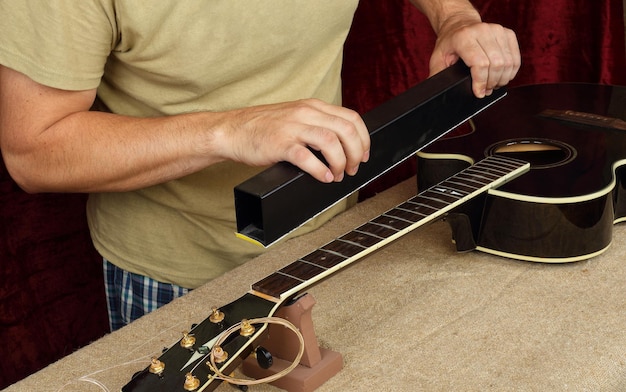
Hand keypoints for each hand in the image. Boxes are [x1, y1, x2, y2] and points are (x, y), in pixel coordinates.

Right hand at [216, 99, 369, 182]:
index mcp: (312, 106)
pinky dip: (321, 170)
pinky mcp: (280, 144)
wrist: (231, 130)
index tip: (364, 154)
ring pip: (332, 142)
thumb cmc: (262, 128)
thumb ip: (316, 125)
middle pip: (346, 130)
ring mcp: (292, 127)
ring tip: (337, 175)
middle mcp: (305, 113)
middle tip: (352, 169)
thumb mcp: (294, 117)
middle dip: (356, 153)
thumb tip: (342, 145)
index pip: (351, 118)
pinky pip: (308, 157)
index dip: (364, 138)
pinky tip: (323, 177)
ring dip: (341, 163)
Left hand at [429, 20, 520, 97]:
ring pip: (508, 62)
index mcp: (464, 37)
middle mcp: (482, 31)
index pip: (480, 63)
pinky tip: (502, 76)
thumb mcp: (437, 58)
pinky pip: (515, 57)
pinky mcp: (507, 33)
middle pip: (496, 64)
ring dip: (502, 79)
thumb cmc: (449, 43)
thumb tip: (439, 93)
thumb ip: (437, 75)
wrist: (459, 24)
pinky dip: (511, 71)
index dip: (481, 82)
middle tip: (485, 90)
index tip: (479, 93)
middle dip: (491, 83)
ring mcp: (497, 30)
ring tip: (493, 85)